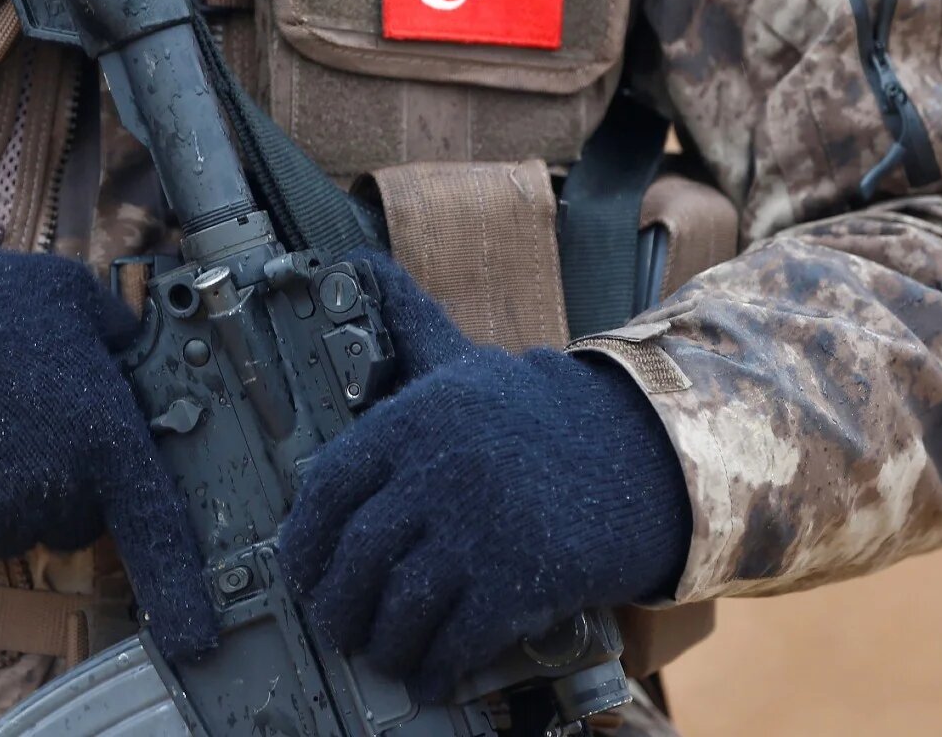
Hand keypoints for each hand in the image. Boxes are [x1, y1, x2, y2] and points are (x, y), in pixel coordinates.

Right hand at [0, 227, 216, 658]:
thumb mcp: (76, 300)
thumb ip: (120, 341)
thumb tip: (136, 355)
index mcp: (104, 441)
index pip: (157, 534)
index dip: (181, 592)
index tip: (196, 638)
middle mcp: (53, 494)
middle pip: (77, 518)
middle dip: (64, 481)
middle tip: (30, 416)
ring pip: (15, 523)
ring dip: (4, 487)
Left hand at [280, 256, 690, 702]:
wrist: (642, 454)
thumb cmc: (540, 415)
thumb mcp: (466, 361)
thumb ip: (408, 326)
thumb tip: (361, 265)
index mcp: (415, 417)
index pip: (327, 488)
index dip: (303, 541)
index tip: (299, 571)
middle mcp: (439, 468)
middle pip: (356, 557)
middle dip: (337, 605)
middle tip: (336, 625)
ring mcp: (479, 524)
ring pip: (399, 605)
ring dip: (382, 643)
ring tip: (380, 653)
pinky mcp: (520, 575)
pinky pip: (456, 638)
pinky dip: (434, 668)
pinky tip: (429, 677)